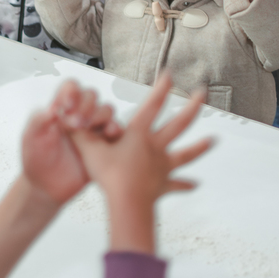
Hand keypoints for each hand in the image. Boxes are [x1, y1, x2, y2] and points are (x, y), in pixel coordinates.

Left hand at [21, 80, 121, 205]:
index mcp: (60, 109)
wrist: (45, 187)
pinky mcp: (104, 145)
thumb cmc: (36, 159)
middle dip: (86, 105)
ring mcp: (92, 130)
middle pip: (91, 96)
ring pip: (106, 110)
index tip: (66, 106)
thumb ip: (39, 120)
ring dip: (100, 115)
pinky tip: (107, 135)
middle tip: (76, 123)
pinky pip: (116, 131)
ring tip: (88, 129)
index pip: (71, 88)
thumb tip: (53, 108)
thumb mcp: (31, 137)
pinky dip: (115, 129)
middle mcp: (78, 115)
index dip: (72, 92)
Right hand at [70, 75, 212, 252]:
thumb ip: (80, 134)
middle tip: (203, 93)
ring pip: (185, 153)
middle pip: (179, 123)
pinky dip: (185, 185)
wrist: (127, 204)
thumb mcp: (90, 150)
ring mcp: (162, 167)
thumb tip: (64, 118)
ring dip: (200, 146)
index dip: (161, 88)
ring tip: (214, 141)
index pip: (153, 105)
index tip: (170, 73)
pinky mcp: (162, 185)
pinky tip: (195, 185)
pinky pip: (176, 184)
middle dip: (192, 107)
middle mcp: (155, 148)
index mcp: (139, 135)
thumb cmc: (109, 175)